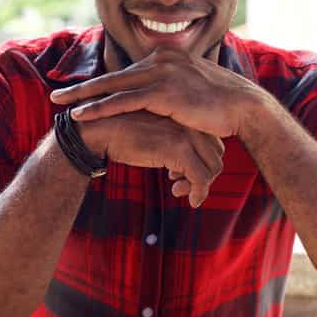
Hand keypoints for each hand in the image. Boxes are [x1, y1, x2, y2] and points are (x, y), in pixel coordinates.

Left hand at [50, 47, 262, 137]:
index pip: (125, 73)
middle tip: (56, 95)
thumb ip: (171, 89)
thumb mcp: (192, 89)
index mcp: (165, 57)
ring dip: (84, 97)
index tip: (79, 92)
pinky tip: (82, 114)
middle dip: (82, 88)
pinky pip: (124, 101)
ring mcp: (161, 74)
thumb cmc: (220, 105)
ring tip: (61, 106)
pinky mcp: (163, 92)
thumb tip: (159, 102)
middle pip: (112, 76)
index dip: (100, 84)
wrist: (244, 108)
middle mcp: (160, 60)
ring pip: (113, 87)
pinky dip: (100, 108)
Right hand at [79, 111, 223, 207]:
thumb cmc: (122, 134)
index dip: (202, 161)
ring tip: (179, 191)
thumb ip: (172, 142)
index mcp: (186, 115)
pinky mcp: (178, 150)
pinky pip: (201, 178)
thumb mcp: (154, 133)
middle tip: (180, 185)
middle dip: (203, 174)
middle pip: (216, 154)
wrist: (100, 131)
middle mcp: (190, 122)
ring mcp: (186, 135)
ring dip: (200, 186)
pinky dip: (199, 193)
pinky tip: (190, 201)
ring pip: (212, 167)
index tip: (181, 173)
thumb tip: (182, 167)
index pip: (212, 142)